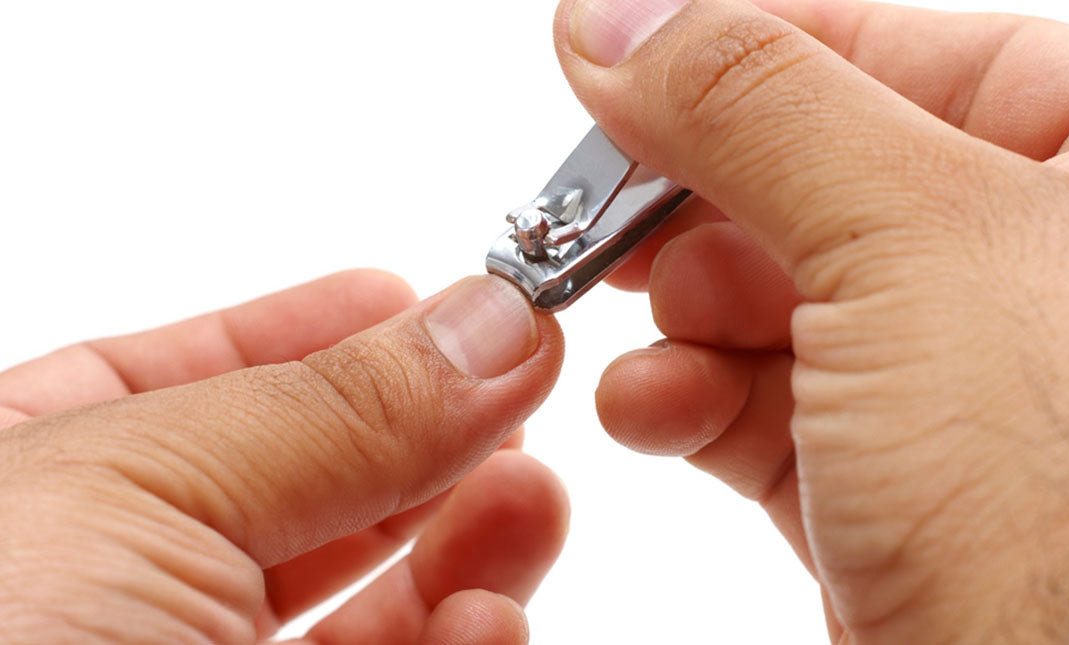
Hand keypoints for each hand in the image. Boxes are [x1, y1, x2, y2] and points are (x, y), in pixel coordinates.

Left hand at [0, 271, 567, 643]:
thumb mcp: (141, 492)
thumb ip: (334, 405)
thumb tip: (488, 322)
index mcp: (25, 488)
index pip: (183, 384)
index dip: (310, 333)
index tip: (420, 302)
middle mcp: (102, 596)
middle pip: (295, 497)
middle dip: (419, 439)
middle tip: (514, 391)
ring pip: (358, 614)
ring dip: (463, 549)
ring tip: (530, 500)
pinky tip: (485, 622)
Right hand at [554, 0, 1068, 641]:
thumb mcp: (912, 241)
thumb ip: (755, 106)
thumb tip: (616, 21)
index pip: (881, 47)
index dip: (733, 52)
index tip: (611, 60)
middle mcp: (1027, 263)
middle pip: (802, 177)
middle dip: (686, 204)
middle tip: (595, 215)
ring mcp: (950, 378)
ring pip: (763, 298)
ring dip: (675, 313)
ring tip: (631, 328)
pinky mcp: (882, 480)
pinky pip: (757, 405)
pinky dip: (686, 400)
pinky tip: (655, 410)